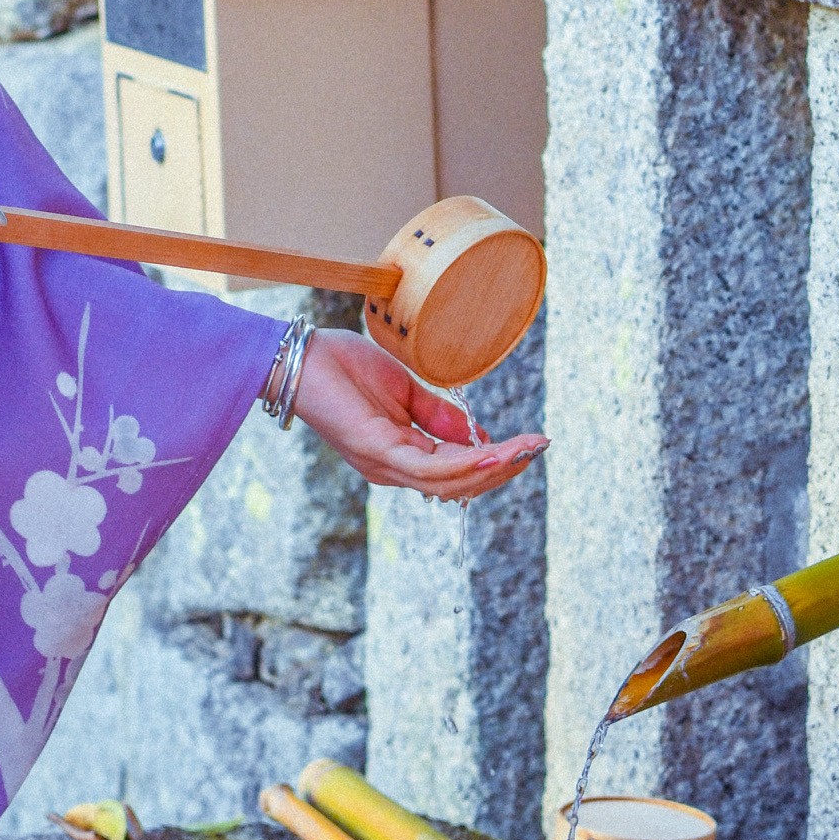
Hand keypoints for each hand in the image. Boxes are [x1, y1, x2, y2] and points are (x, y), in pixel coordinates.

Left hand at [285, 329, 544, 503]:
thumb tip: (477, 434)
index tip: (530, 444)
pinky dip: (464, 462)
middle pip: (459, 485)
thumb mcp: (404, 390)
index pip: (455, 472)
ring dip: (494, 467)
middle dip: (504, 468)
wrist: (299, 355)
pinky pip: (428, 466)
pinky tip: (492, 451)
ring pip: (449, 482)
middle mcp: (393, 469)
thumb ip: (438, 415)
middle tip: (539, 447)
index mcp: (399, 455)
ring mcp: (384, 464)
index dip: (495, 462)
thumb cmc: (343, 367)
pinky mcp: (376, 450)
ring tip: (527, 450)